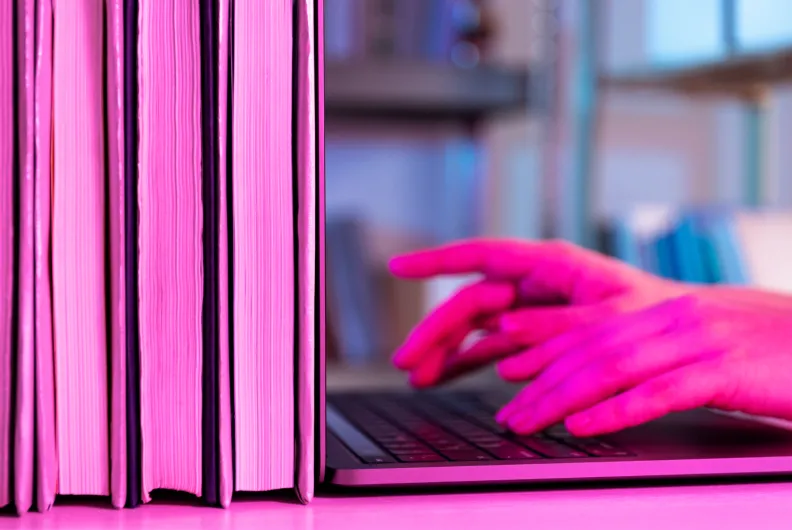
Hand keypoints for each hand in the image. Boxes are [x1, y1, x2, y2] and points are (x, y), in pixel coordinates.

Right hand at [389, 238, 687, 386]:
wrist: (680, 338)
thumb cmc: (656, 315)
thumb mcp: (611, 317)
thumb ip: (558, 326)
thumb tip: (505, 331)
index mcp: (549, 266)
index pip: (481, 256)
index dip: (436, 261)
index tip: (398, 266)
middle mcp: (534, 285)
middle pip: (470, 302)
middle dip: (435, 330)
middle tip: (407, 359)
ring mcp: (532, 312)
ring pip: (475, 328)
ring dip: (446, 350)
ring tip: (420, 376)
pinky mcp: (535, 337)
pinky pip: (493, 347)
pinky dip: (470, 362)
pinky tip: (447, 376)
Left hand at [496, 287, 791, 436]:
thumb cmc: (780, 348)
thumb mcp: (715, 341)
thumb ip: (670, 351)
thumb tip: (629, 378)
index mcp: (670, 309)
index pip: (591, 329)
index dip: (544, 350)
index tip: (509, 373)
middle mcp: (676, 317)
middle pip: (590, 348)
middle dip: (540, 382)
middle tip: (507, 411)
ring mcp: (701, 340)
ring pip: (612, 366)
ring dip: (561, 398)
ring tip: (527, 422)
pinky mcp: (728, 371)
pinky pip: (659, 392)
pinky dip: (615, 411)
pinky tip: (583, 427)